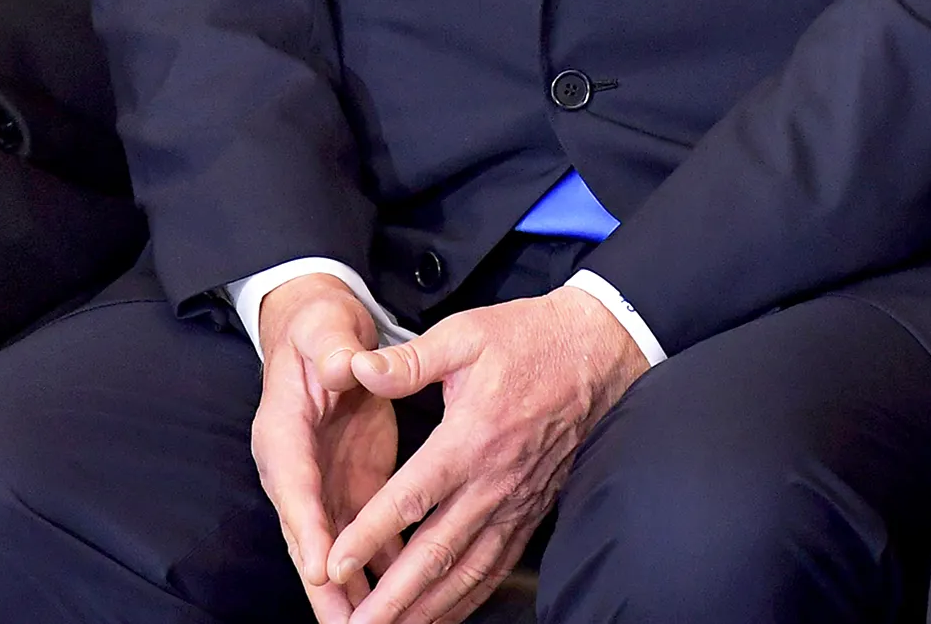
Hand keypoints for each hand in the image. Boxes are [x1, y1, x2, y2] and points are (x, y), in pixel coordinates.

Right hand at [251, 275, 399, 621]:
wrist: (324, 335)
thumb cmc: (321, 331)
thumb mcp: (325, 330)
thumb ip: (333, 350)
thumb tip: (344, 365)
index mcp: (283, 430)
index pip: (293, 484)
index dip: (306, 527)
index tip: (321, 567)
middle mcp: (297, 470)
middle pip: (307, 537)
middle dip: (326, 587)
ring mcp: (325, 486)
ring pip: (336, 552)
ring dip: (354, 594)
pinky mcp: (353, 491)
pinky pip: (365, 542)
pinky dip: (380, 574)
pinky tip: (405, 606)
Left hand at [327, 288, 646, 623]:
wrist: (594, 355)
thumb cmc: (526, 340)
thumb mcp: (463, 335)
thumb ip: (409, 360)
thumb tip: (358, 367)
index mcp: (469, 439)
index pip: (411, 498)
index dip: (370, 534)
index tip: (337, 563)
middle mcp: (492, 483)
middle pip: (436, 553)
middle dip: (394, 597)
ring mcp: (515, 504)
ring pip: (467, 572)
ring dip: (428, 608)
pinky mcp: (531, 512)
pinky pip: (496, 567)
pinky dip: (467, 598)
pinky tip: (443, 613)